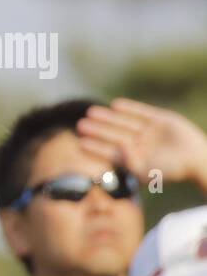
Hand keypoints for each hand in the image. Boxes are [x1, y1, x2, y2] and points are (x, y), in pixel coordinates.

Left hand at [78, 98, 206, 190]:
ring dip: (108, 117)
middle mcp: (139, 144)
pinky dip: (129, 108)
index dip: (95, 146)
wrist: (198, 160)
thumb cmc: (171, 171)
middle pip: (113, 134)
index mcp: (133, 157)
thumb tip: (119, 148)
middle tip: (80, 124)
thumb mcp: (147, 171)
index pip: (109, 152)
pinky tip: (115, 105)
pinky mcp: (161, 119)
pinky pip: (141, 112)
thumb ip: (131, 162)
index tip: (79, 142)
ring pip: (124, 122)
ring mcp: (149, 131)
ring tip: (91, 112)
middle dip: (97, 129)